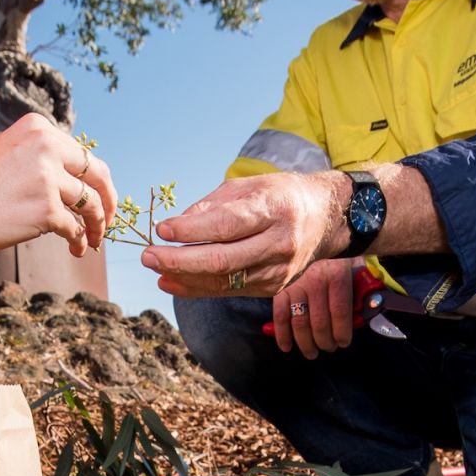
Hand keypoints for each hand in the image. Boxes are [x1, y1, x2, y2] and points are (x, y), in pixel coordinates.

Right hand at [0, 114, 117, 258]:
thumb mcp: (12, 154)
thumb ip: (44, 159)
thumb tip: (79, 182)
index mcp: (39, 129)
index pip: (84, 155)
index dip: (97, 181)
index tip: (100, 198)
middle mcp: (47, 147)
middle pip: (97, 176)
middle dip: (109, 201)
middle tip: (108, 222)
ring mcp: (47, 178)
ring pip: (90, 205)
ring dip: (96, 227)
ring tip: (92, 241)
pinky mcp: (45, 210)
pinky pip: (75, 228)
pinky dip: (79, 241)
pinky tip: (75, 250)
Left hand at [140, 171, 347, 296]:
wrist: (327, 219)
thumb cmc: (282, 196)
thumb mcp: (250, 186)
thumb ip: (212, 205)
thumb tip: (175, 226)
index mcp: (275, 209)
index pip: (226, 225)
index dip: (191, 230)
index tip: (162, 230)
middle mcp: (279, 243)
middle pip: (221, 260)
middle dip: (179, 261)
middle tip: (148, 256)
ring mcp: (278, 270)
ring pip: (223, 281)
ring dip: (184, 278)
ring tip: (156, 269)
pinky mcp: (273, 287)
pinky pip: (229, 290)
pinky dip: (198, 288)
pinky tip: (174, 282)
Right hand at [272, 258, 359, 358]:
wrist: (320, 240)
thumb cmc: (340, 262)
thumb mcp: (354, 273)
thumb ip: (357, 296)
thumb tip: (358, 322)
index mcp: (337, 275)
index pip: (340, 313)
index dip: (342, 333)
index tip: (343, 343)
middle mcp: (315, 280)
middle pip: (319, 323)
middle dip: (325, 342)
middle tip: (329, 348)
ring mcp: (296, 284)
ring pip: (300, 323)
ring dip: (306, 344)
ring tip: (312, 353)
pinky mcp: (281, 289)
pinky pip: (280, 316)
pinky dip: (282, 335)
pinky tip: (287, 347)